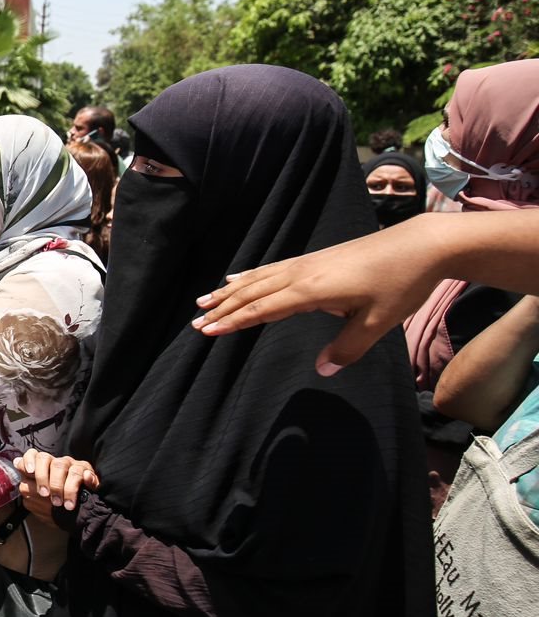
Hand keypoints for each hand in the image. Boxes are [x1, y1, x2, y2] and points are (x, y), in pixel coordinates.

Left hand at [12, 448, 98, 527]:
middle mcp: (57, 464)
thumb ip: (28, 483)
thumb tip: (16, 463)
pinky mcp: (88, 473)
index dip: (28, 460)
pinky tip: (77, 495)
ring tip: (61, 504)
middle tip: (45, 494)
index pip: (32, 455)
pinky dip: (79, 484)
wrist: (83, 517)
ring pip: (60, 466)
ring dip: (59, 486)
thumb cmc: (59, 508)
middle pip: (44, 458)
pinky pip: (82, 474)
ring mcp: (72, 467)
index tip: (29, 471)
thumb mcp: (41, 499)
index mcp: (44, 469)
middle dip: (41, 477)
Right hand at [192, 214, 450, 374]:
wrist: (420, 245)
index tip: (207, 332)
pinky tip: (240, 276)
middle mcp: (302, 274)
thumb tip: (322, 371)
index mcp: (311, 291)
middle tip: (196, 321)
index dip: (233, 322)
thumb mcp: (378, 323)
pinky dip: (250, 275)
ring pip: (258, 278)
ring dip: (231, 290)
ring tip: (206, 298)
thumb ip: (347, 348)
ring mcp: (307, 262)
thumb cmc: (400, 284)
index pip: (262, 309)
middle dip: (223, 307)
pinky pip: (272, 268)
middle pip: (252, 292)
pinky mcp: (315, 258)